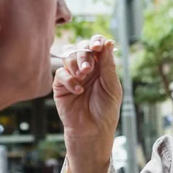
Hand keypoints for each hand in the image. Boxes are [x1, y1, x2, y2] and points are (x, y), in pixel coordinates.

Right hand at [53, 35, 121, 172]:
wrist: (92, 131)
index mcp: (102, 67)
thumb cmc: (106, 111)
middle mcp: (87, 68)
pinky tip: (78, 91)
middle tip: (89, 69)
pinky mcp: (61, 86)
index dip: (96, 41)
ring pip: (69, 57)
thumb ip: (108, 65)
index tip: (98, 46)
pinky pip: (61, 73)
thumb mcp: (112, 87)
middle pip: (81, 48)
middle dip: (85, 54)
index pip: (97, 46)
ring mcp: (73, 76)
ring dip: (76, 64)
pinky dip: (69, 79)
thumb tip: (108, 42)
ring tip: (84, 77)